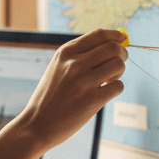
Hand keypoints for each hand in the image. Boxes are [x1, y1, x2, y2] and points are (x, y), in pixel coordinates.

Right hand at [19, 28, 126, 150]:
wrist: (36, 124)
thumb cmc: (50, 95)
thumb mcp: (57, 67)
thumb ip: (80, 55)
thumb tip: (113, 44)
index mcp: (65, 52)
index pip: (99, 34)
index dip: (115, 36)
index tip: (121, 40)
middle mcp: (74, 64)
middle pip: (113, 48)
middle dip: (122, 54)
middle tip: (118, 63)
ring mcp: (83, 82)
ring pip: (118, 65)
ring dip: (120, 71)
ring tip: (110, 79)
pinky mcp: (92, 101)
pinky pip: (118, 86)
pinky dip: (116, 88)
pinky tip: (105, 93)